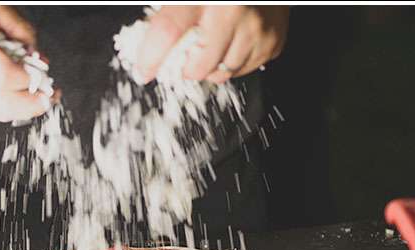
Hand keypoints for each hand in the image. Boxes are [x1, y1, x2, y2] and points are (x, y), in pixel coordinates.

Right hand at [0, 5, 57, 121]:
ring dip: (25, 106)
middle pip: (5, 104)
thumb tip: (39, 59)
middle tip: (50, 94)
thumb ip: (16, 27)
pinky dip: (6, 104)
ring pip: (1, 114)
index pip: (1, 75)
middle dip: (35, 102)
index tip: (41, 75)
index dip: (27, 79)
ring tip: (33, 90)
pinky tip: (7, 89)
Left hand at [137, 5, 289, 83]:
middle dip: (186, 68)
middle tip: (186, 58)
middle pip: (198, 66)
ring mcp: (254, 31)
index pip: (168, 31)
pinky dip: (234, 63)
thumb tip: (144, 40)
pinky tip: (234, 43)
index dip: (151, 56)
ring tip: (213, 45)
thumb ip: (171, 9)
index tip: (143, 70)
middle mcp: (231, 13)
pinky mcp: (271, 43)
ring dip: (211, 67)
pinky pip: (243, 71)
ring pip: (222, 74)